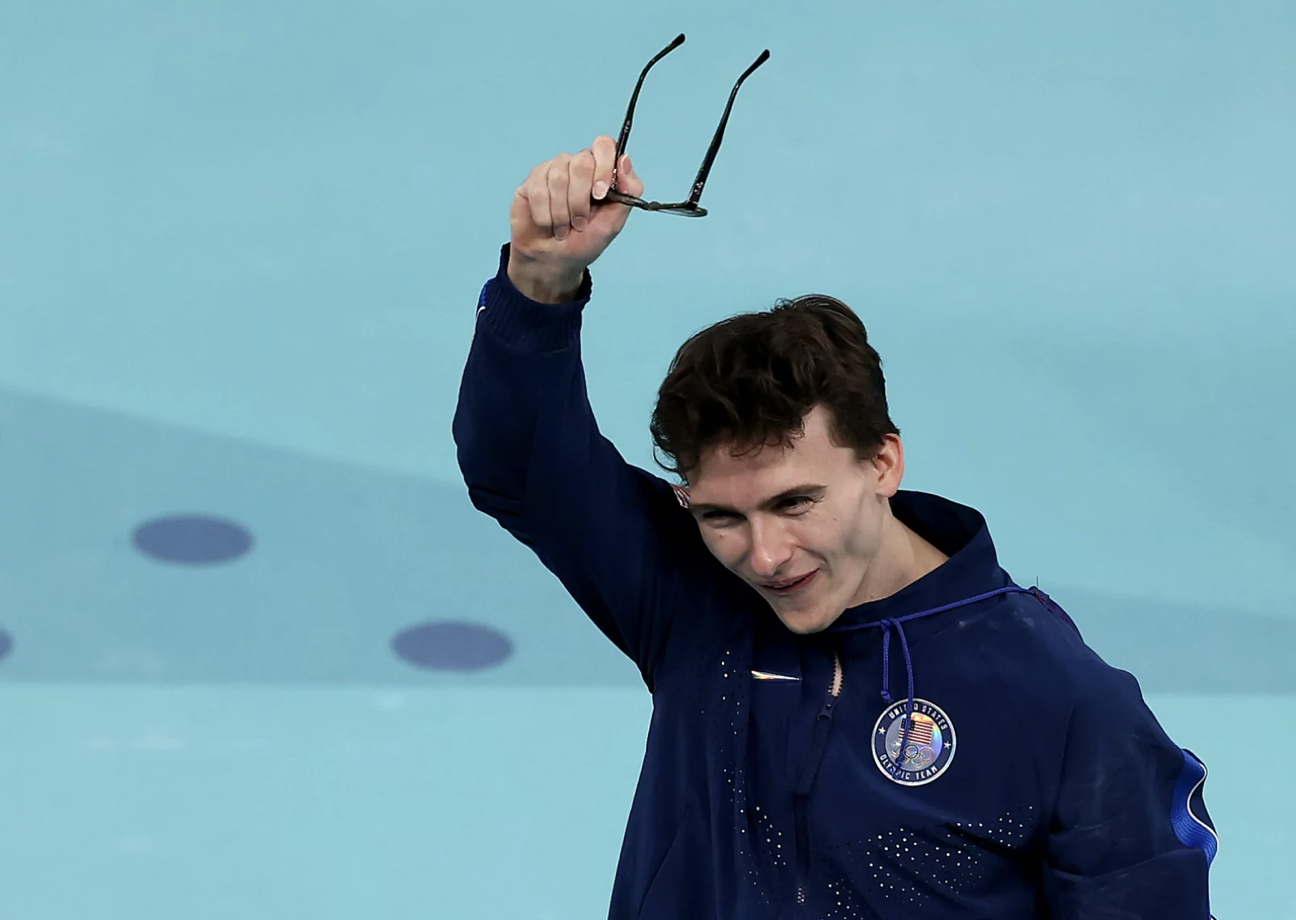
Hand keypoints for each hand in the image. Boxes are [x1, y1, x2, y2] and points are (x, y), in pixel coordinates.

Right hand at [508, 135, 644, 300]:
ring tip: (563, 228)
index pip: (604, 145)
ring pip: (558, 177)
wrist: (554, 262)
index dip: (603, 167)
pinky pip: (538, 190)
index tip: (600, 194)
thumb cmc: (585, 242)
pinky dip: (545, 215)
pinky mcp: (532, 182)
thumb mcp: (614, 221)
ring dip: (562, 212)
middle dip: (580, 200)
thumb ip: (628, 190)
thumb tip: (624, 159)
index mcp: (600, 170)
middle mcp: (576, 165)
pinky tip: (547, 225)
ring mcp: (553, 171)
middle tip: (580, 222)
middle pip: (581, 162)